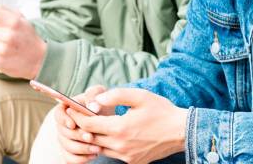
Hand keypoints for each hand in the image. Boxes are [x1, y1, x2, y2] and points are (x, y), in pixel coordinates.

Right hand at [55, 85, 112, 162]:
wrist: (108, 120)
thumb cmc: (101, 104)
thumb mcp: (99, 94)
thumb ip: (94, 95)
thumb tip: (93, 107)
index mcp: (66, 108)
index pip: (58, 114)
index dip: (63, 120)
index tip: (73, 124)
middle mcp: (63, 124)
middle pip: (62, 132)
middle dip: (77, 136)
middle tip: (91, 137)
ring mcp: (65, 139)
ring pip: (66, 147)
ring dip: (82, 148)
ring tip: (97, 148)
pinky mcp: (70, 152)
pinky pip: (70, 159)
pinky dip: (81, 159)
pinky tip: (94, 155)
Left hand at [67, 88, 187, 163]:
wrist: (182, 131)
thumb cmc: (161, 110)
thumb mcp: (138, 96)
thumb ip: (114, 96)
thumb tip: (94, 101)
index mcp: (120, 128)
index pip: (88, 124)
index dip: (77, 116)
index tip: (70, 108)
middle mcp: (121, 146)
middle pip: (91, 137)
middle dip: (82, 126)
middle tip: (77, 115)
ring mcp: (127, 156)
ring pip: (100, 148)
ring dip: (94, 137)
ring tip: (93, 124)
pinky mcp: (133, 162)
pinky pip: (113, 154)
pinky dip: (107, 145)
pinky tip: (110, 134)